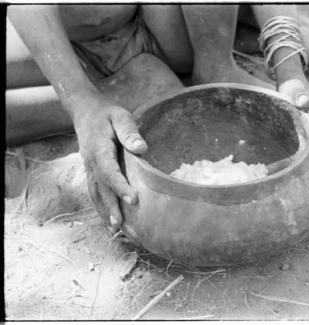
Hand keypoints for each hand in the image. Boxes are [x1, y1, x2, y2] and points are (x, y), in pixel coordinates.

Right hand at [69, 92, 147, 232]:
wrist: (85, 110)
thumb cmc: (107, 113)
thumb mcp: (121, 116)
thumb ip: (130, 132)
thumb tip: (142, 148)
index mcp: (99, 150)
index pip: (109, 172)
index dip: (120, 187)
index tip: (133, 200)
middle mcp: (91, 163)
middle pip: (101, 189)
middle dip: (111, 208)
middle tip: (121, 227)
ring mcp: (89, 168)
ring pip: (96, 193)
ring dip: (105, 211)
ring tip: (116, 230)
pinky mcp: (91, 171)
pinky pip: (94, 191)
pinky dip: (100, 206)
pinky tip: (109, 219)